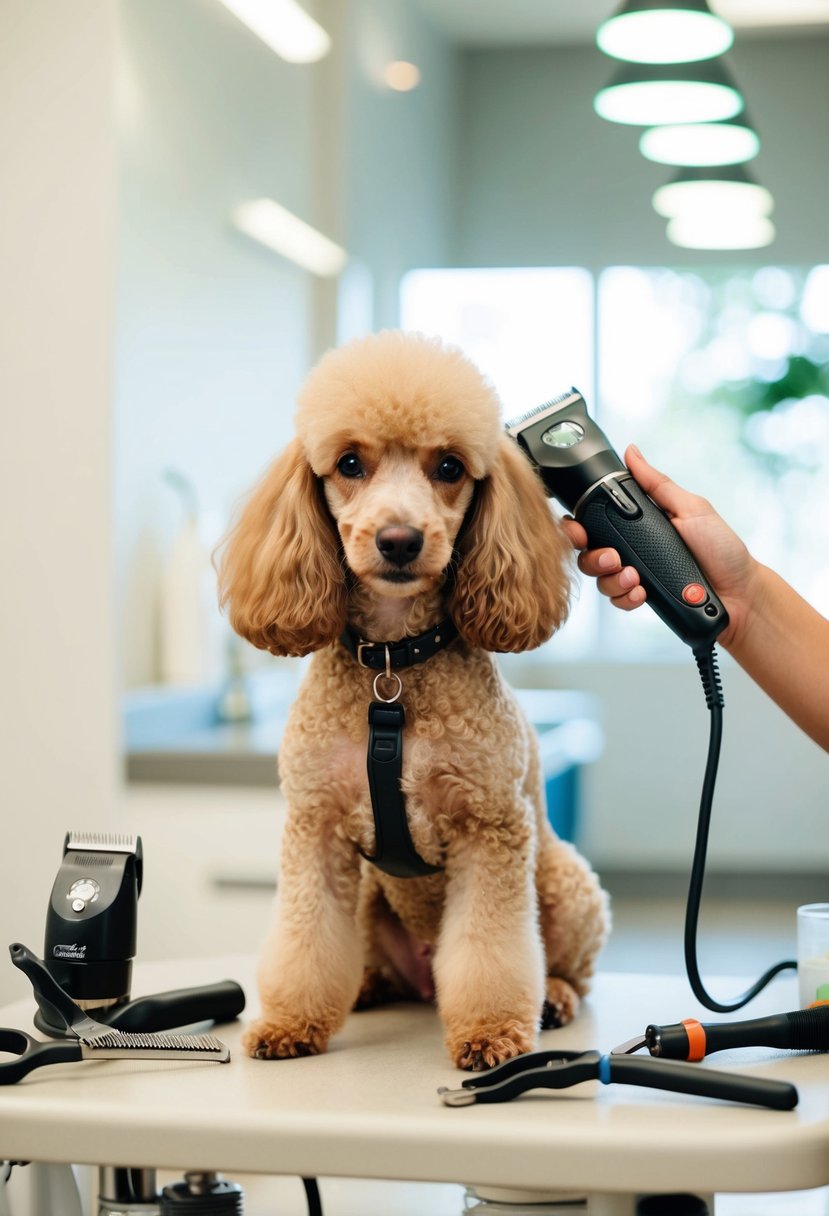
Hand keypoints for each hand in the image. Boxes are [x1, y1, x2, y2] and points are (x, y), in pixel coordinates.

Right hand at [562, 446, 756, 646]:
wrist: (739, 593)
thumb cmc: (722, 548)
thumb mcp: (691, 508)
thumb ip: (658, 484)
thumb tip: (632, 452)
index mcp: (639, 523)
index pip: (596, 522)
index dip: (579, 526)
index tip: (579, 530)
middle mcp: (632, 548)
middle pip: (588, 553)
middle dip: (593, 557)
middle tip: (613, 558)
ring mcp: (635, 574)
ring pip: (599, 579)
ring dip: (611, 579)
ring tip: (636, 578)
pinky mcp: (641, 598)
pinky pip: (616, 600)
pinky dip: (624, 597)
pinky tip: (642, 593)